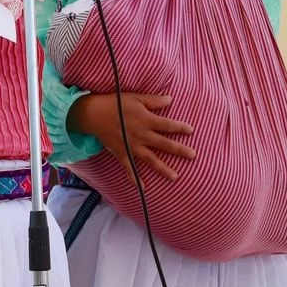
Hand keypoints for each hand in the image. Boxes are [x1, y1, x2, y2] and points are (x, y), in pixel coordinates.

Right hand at [69, 93, 194, 181]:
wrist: (93, 114)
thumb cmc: (114, 103)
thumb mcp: (135, 97)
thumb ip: (153, 100)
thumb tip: (170, 99)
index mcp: (146, 120)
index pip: (168, 125)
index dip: (180, 128)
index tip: (191, 130)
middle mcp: (141, 135)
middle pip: (164, 144)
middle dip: (179, 150)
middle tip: (193, 155)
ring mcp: (132, 146)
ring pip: (151, 159)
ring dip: (163, 168)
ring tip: (175, 177)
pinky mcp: (121, 153)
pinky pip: (129, 168)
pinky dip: (135, 179)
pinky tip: (143, 188)